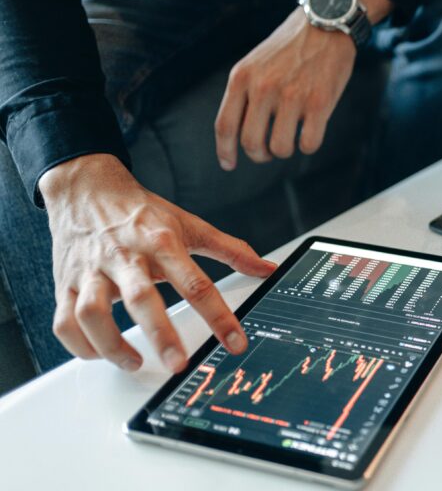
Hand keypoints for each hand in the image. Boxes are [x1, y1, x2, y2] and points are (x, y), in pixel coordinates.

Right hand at [39, 154, 276, 371]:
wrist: (87, 187)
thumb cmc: (141, 212)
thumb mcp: (189, 224)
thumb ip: (230, 249)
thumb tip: (267, 268)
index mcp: (162, 243)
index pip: (196, 283)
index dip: (218, 316)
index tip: (235, 342)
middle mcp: (126, 257)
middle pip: (141, 298)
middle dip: (160, 334)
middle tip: (178, 364)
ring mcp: (91, 270)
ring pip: (92, 312)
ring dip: (112, 344)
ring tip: (136, 363)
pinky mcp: (65, 281)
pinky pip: (64, 320)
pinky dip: (79, 344)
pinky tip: (99, 354)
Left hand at [215, 7, 354, 168]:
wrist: (325, 22)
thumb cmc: (290, 47)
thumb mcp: (255, 62)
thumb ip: (245, 92)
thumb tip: (238, 133)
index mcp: (242, 77)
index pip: (225, 125)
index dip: (225, 151)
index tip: (229, 164)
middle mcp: (264, 87)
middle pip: (251, 142)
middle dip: (258, 155)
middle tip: (267, 152)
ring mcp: (293, 96)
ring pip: (280, 148)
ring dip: (284, 151)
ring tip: (290, 140)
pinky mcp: (320, 102)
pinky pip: (309, 144)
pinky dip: (308, 145)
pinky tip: (310, 134)